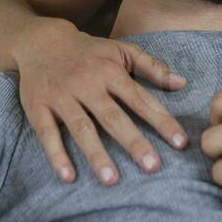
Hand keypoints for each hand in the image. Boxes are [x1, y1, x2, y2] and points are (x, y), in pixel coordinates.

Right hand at [13, 24, 189, 184]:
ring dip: (96, 154)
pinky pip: (48, 134)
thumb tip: (183, 83)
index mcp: (110, 72)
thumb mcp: (121, 51)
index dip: (162, 121)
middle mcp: (87, 84)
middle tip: (152, 167)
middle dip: (133, 142)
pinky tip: (68, 177)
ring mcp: (61, 96)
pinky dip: (57, 155)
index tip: (180, 143)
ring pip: (82, 128)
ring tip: (111, 180)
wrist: (41, 41)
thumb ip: (152, 67)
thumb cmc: (89, 51)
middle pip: (113, 117)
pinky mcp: (38, 107)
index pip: (140, 100)